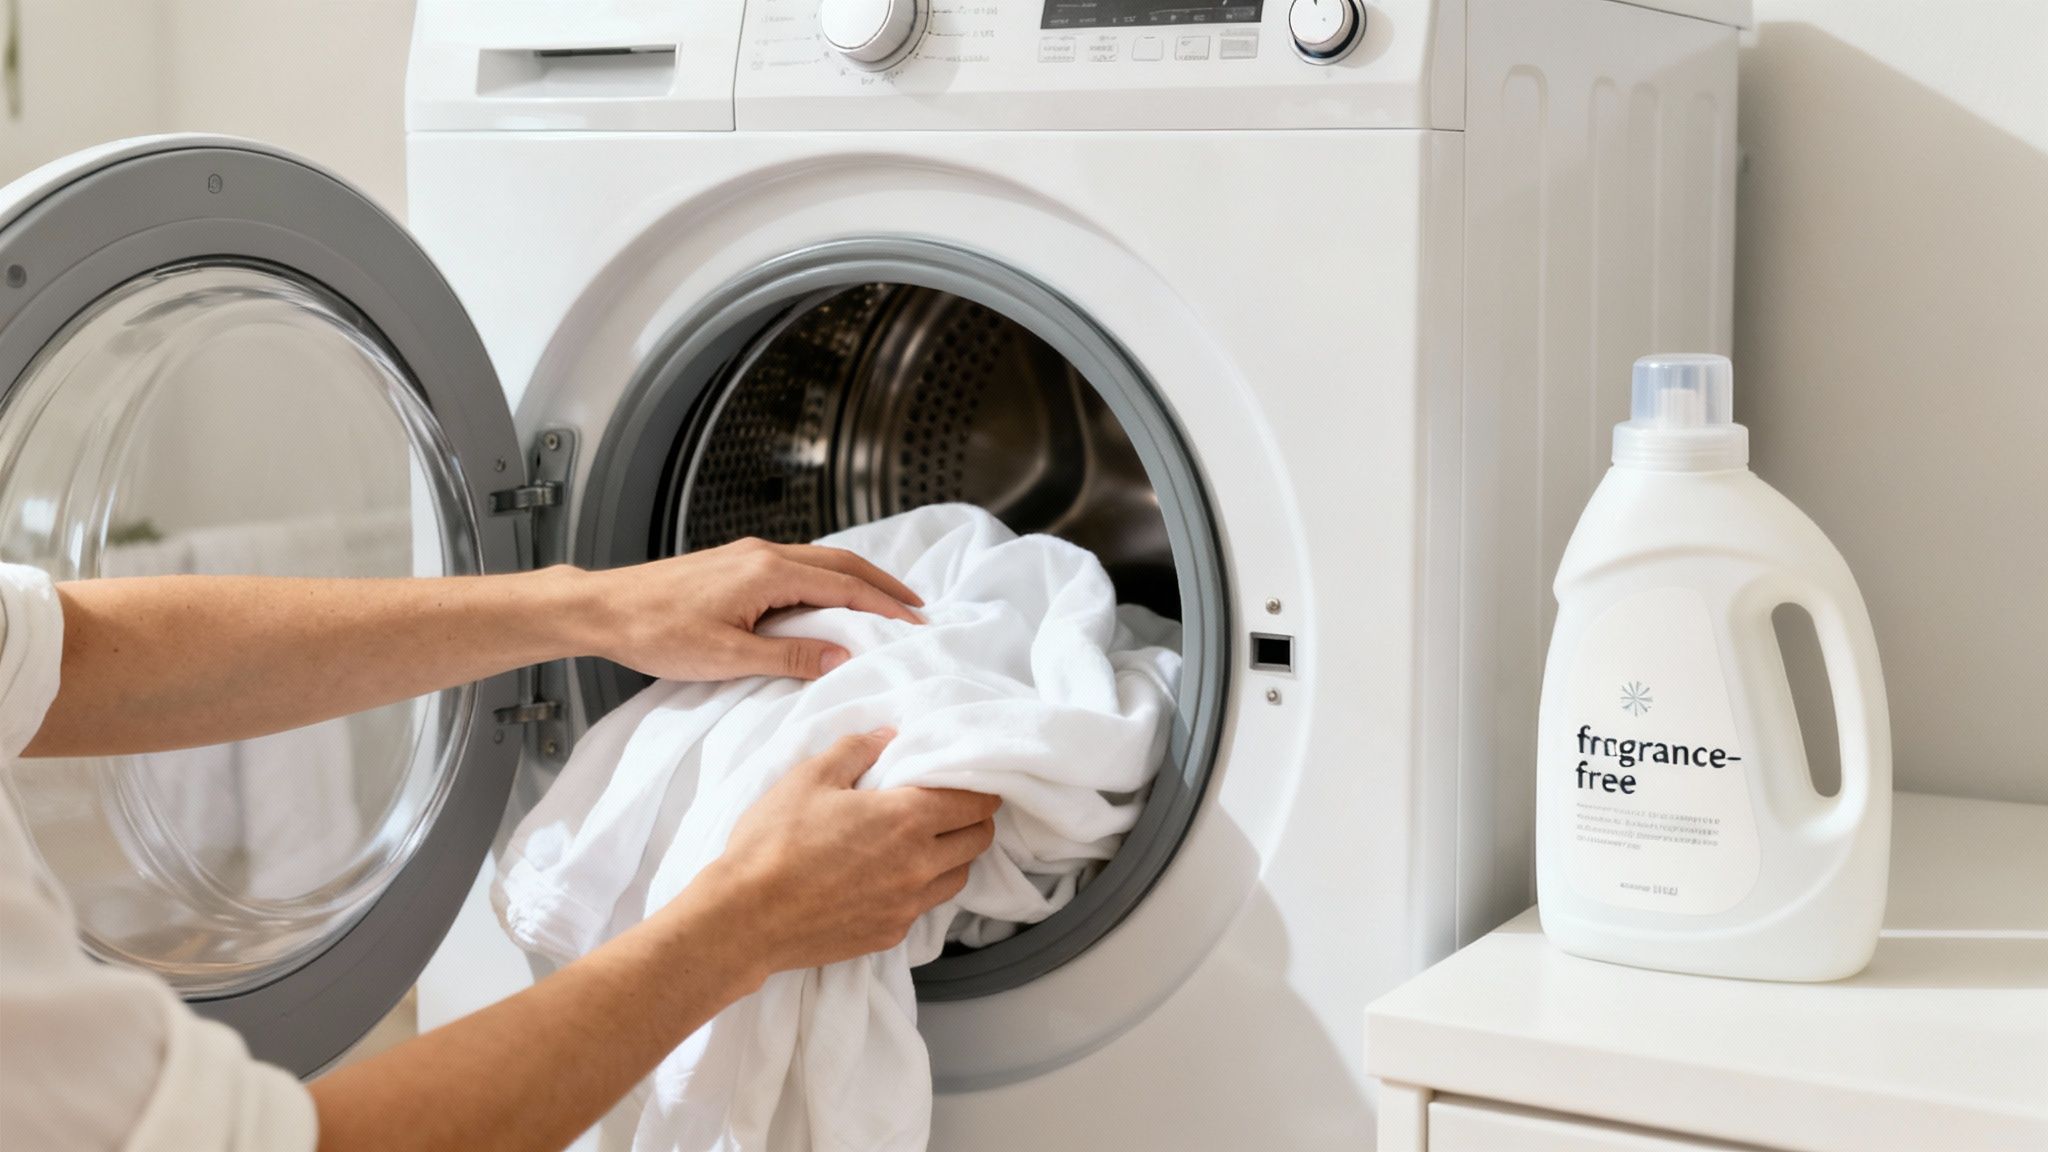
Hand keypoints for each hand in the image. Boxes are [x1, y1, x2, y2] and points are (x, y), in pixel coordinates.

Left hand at [575, 538, 922, 681]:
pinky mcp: (735, 564)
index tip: (915, 624)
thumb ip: (789, 656)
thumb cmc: (655, 631)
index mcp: (768, 572)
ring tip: (884, 603)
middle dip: (882, 584)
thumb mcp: (727, 656)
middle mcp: (763, 554)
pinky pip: (798, 566)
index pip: (844, 587)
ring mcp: (748, 555)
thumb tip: (841, 656)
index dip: (884, 606)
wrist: (603, 608)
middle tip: (916, 608)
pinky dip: (828, 580)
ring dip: (857, 580)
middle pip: (841, 564)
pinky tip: (831, 599)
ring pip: (820, 561)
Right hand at [694, 730, 999, 974]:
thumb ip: (856, 749)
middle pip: (978, 841)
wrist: (745, 918)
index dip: (979, 788)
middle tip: (949, 809)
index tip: (970, 782)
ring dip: (952, 857)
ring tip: (924, 843)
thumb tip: (888, 736)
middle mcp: (919, 865)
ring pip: (958, 877)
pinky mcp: (889, 935)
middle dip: (973, 820)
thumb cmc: (774, 842)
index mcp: (908, 819)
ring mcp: (907, 906)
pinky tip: (891, 878)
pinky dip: (920, 889)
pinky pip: (923, 908)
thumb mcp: (810, 777)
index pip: (976, 802)